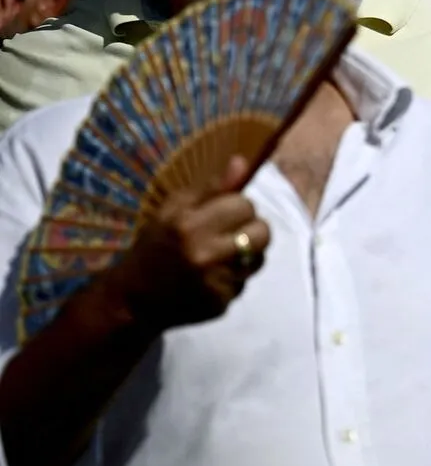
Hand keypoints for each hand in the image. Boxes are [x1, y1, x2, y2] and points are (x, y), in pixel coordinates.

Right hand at [102, 155, 270, 332]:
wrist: (133, 299)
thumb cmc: (155, 247)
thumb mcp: (173, 211)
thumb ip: (211, 188)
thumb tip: (242, 162)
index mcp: (190, 225)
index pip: (244, 205)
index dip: (237, 207)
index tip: (223, 214)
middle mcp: (205, 253)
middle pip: (262, 232)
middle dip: (249, 229)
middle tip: (229, 234)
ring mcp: (216, 281)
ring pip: (259, 257)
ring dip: (247, 254)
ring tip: (222, 256)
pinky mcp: (222, 303)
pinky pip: (245, 282)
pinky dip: (234, 277)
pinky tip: (213, 278)